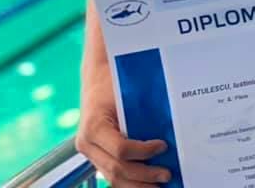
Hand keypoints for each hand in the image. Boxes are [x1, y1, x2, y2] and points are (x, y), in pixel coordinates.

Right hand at [76, 67, 170, 185]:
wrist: (96, 78)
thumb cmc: (112, 83)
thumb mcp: (125, 93)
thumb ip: (140, 114)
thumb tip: (168, 132)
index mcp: (94, 126)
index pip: (120, 149)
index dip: (144, 152)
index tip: (163, 147)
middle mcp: (87, 143)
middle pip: (116, 169)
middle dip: (143, 175)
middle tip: (166, 175)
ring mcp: (89, 153)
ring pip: (112, 178)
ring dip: (137, 185)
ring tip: (158, 185)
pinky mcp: (94, 156)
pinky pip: (111, 174)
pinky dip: (129, 181)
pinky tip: (145, 182)